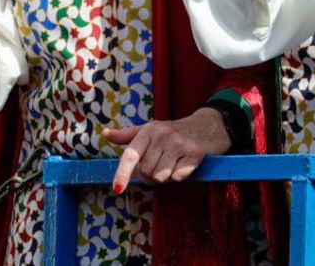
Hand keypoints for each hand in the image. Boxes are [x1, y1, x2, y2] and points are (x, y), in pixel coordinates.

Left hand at [103, 107, 231, 193]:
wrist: (209, 125)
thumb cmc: (175, 130)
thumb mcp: (151, 129)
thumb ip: (128, 135)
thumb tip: (106, 134)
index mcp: (149, 130)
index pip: (131, 155)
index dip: (122, 173)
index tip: (117, 189)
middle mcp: (163, 135)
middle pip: (146, 171)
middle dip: (150, 175)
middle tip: (160, 165)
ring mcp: (180, 144)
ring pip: (161, 176)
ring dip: (166, 176)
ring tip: (172, 164)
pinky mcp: (195, 153)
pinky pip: (178, 177)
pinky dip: (180, 175)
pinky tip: (185, 164)